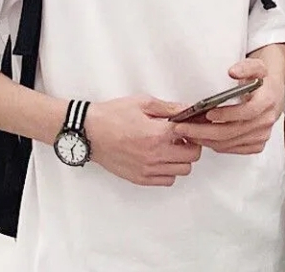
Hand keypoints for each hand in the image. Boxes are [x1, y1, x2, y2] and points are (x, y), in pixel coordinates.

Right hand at [85, 96, 201, 185]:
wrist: (89, 132)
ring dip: (181, 158)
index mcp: (158, 134)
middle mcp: (155, 155)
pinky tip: (160, 157)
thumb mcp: (143, 103)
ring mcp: (148, 169)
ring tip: (170, 146)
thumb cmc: (113, 115)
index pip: (193, 136)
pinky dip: (169, 170)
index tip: (191, 125)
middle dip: (192, 145)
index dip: (195, 129)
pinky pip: (167, 181)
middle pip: (192, 157)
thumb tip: (189, 109)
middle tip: (182, 136)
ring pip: (182, 171)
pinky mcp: (139, 178)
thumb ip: (170, 108)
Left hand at [173, 58, 284, 154]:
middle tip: (182, 127)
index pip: (246, 112)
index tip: (206, 112)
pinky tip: (199, 137)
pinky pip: (231, 148)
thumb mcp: (257, 65)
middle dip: (204, 132)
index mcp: (268, 101)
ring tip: (186, 132)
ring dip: (205, 140)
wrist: (273, 93)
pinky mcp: (256, 145)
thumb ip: (245, 67)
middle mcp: (266, 121)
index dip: (226, 114)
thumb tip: (232, 72)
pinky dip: (213, 144)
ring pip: (229, 143)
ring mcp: (262, 136)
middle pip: (232, 132)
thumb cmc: (262, 79)